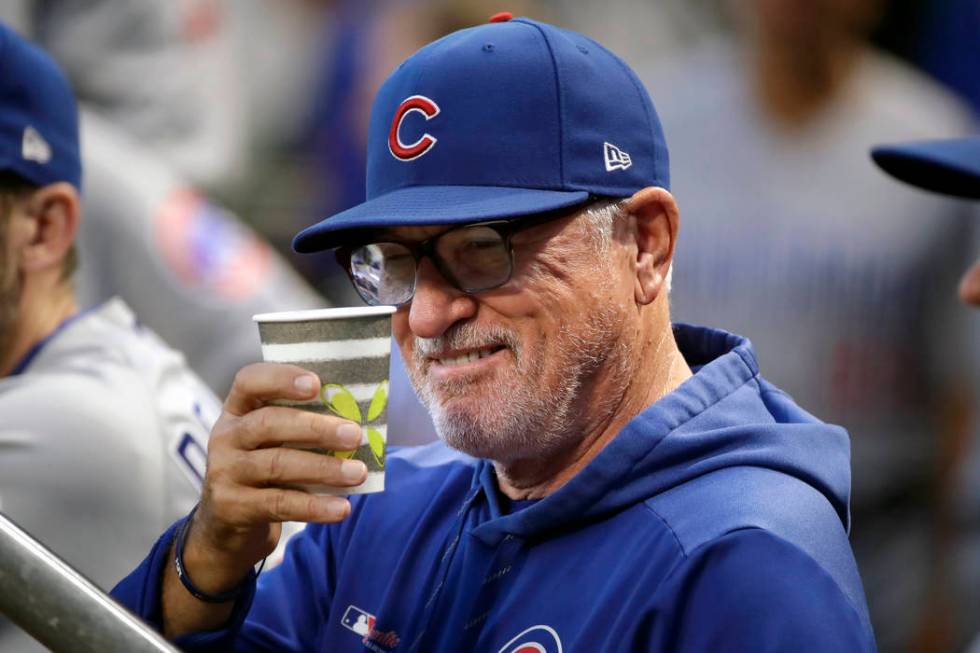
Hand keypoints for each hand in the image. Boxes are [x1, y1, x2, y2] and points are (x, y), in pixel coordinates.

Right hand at [183, 362, 365, 592]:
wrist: (228, 523)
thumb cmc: (265, 466)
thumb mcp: (274, 439)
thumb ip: (303, 422)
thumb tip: (358, 418)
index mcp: (238, 409)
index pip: (249, 381)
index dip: (281, 378)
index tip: (317, 383)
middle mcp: (226, 436)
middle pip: (268, 423)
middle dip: (315, 428)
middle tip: (354, 434)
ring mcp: (225, 472)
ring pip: (277, 464)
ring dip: (323, 468)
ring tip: (358, 473)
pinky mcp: (234, 507)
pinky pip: (279, 503)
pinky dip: (314, 506)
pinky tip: (341, 508)